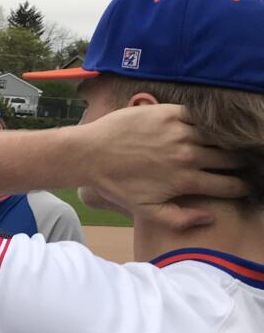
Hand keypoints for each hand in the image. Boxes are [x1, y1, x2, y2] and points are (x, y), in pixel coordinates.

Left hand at [81, 104, 246, 229]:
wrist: (88, 154)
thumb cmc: (115, 185)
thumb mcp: (145, 210)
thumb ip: (179, 219)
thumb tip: (210, 218)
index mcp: (185, 180)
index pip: (228, 185)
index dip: (241, 187)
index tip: (244, 186)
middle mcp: (187, 155)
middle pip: (229, 159)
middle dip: (238, 164)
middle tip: (239, 164)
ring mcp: (179, 132)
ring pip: (218, 137)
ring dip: (225, 142)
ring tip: (226, 146)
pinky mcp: (168, 113)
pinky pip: (199, 115)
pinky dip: (207, 121)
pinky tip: (207, 127)